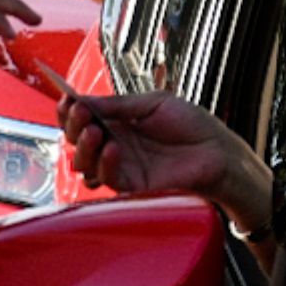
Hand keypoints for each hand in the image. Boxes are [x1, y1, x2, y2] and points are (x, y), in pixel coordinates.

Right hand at [60, 89, 272, 234]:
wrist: (217, 152)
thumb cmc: (192, 125)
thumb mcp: (153, 103)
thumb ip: (119, 104)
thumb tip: (83, 100)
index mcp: (118, 121)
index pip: (83, 117)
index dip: (70, 109)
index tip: (68, 99)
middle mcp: (114, 144)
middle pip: (76, 139)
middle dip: (72, 125)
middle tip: (80, 112)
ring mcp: (121, 165)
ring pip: (83, 162)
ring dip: (82, 145)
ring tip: (95, 130)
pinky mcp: (131, 186)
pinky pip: (106, 178)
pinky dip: (104, 163)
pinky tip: (114, 148)